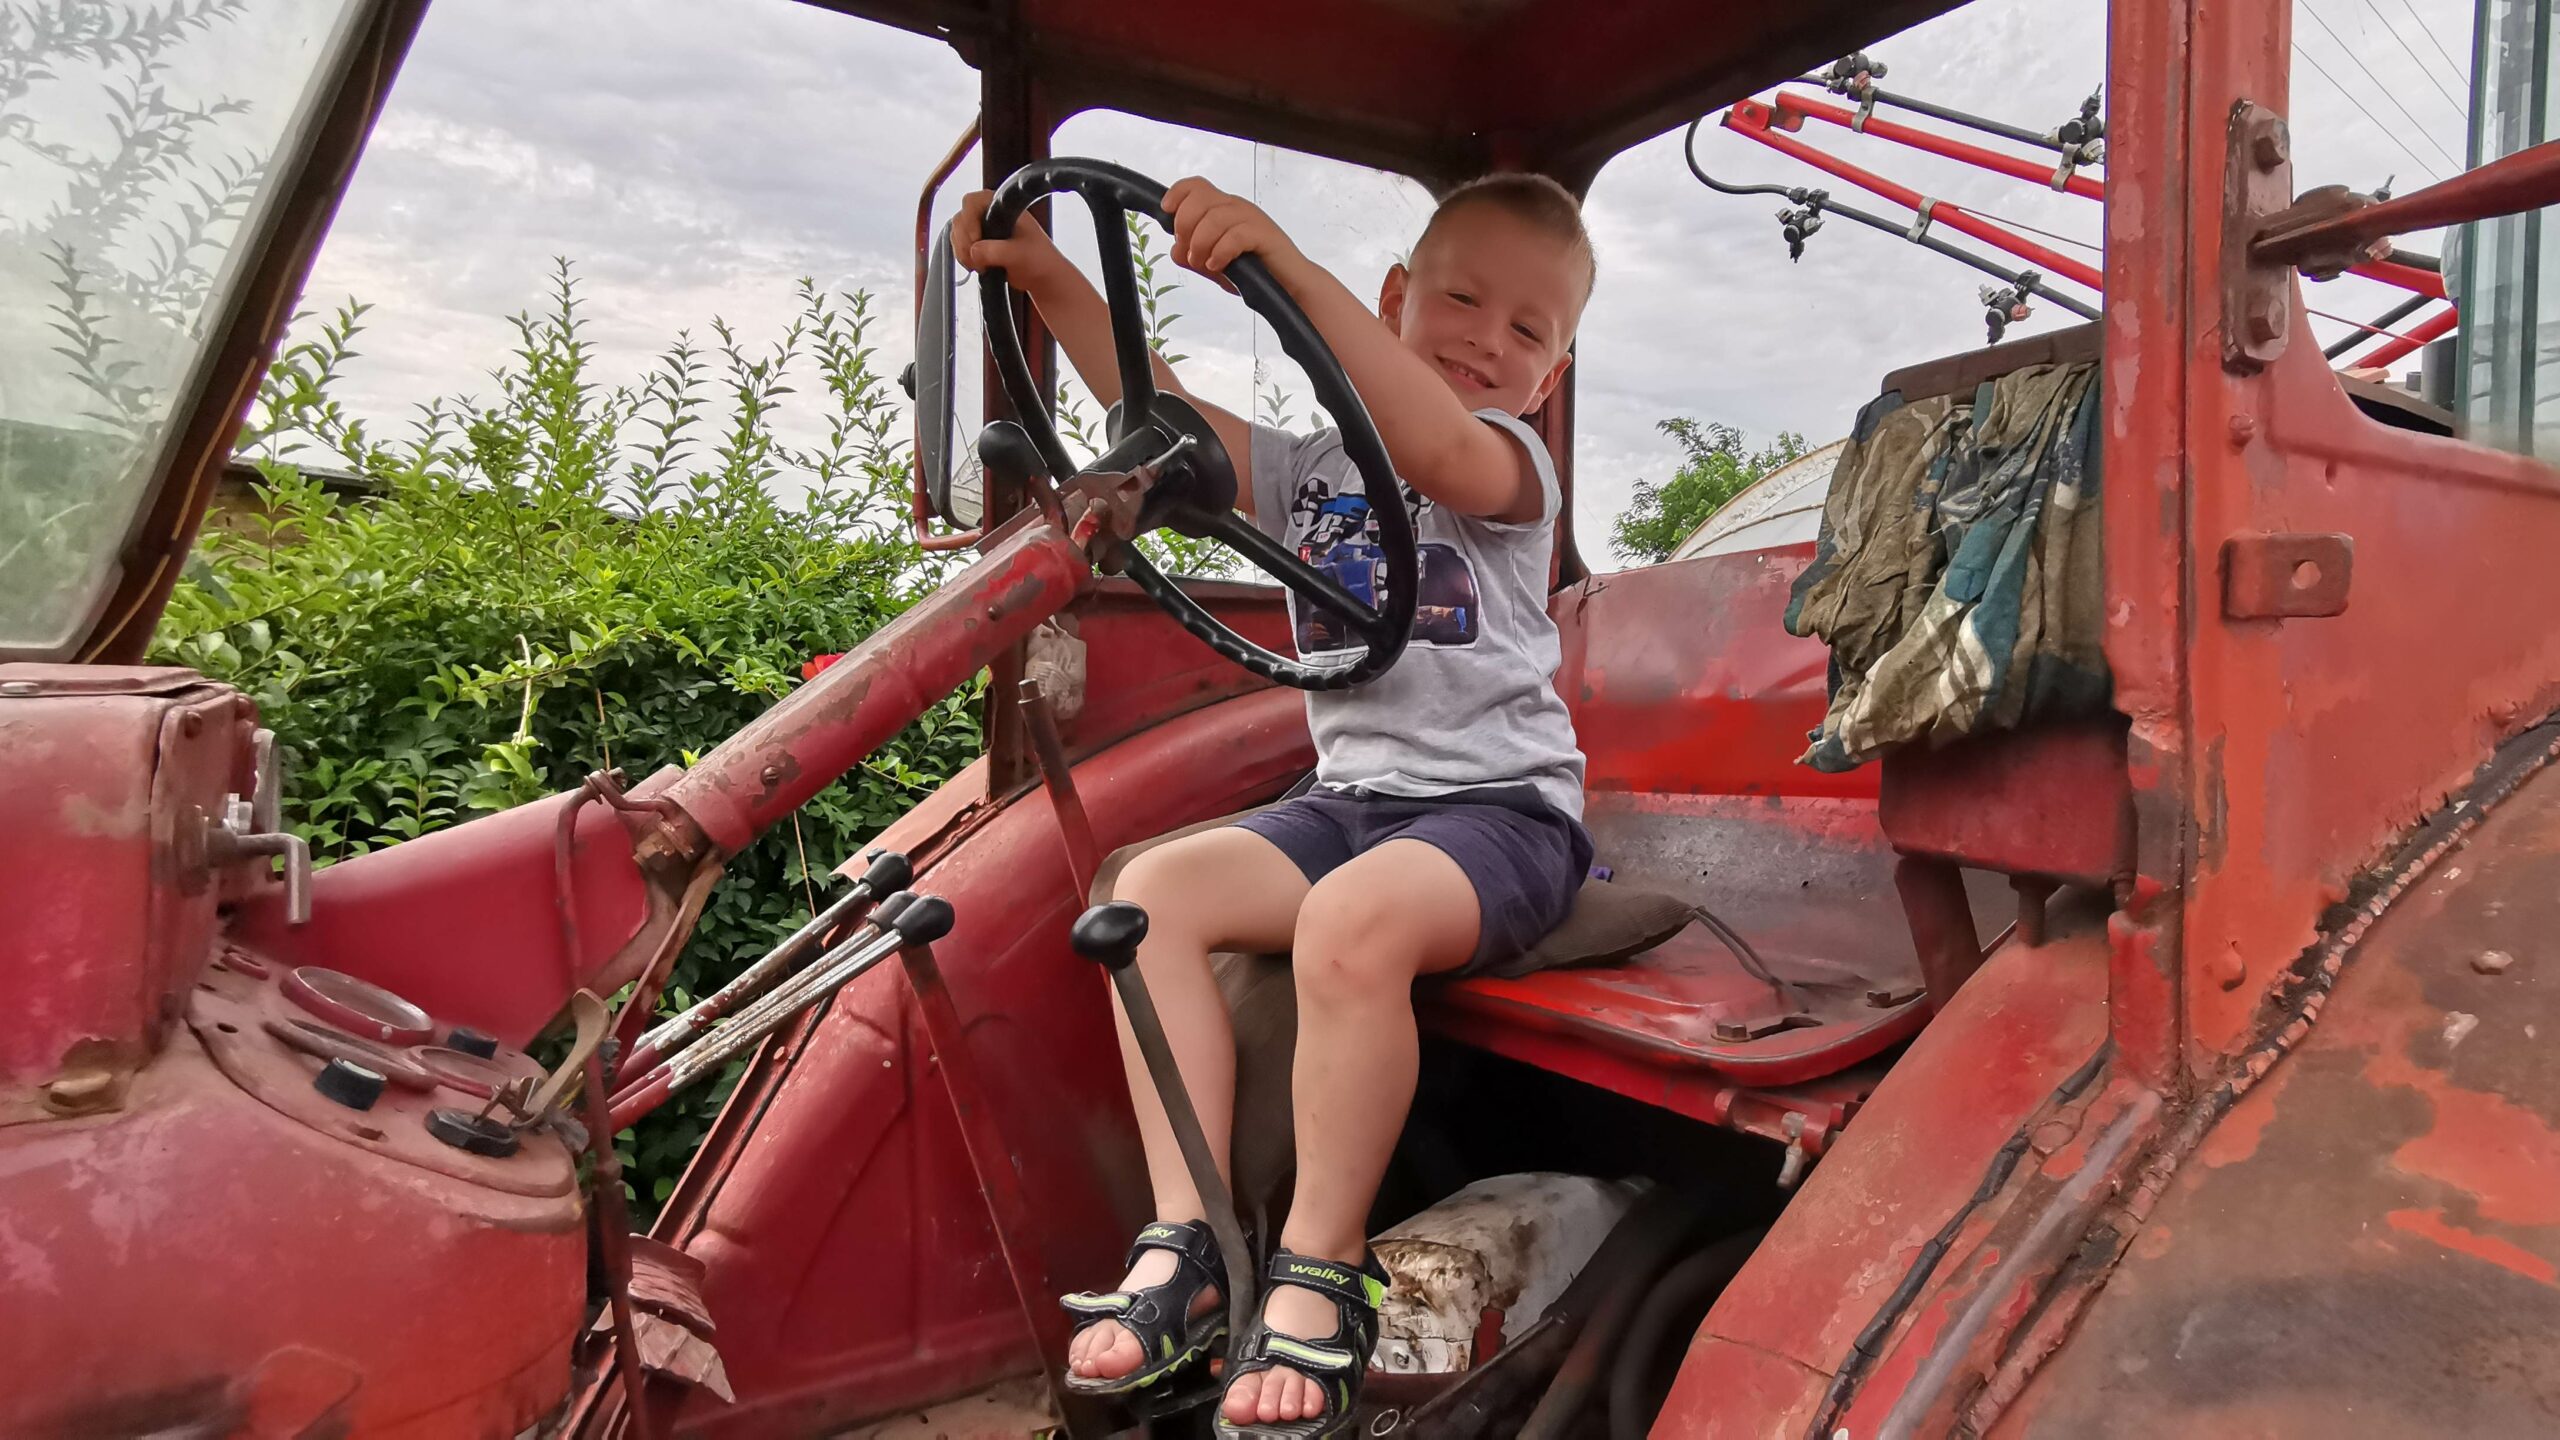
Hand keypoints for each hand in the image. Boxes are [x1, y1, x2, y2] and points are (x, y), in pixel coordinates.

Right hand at [950, 190, 1066, 288]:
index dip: (969, 220)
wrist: (1042, 276)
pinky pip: (960, 245)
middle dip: (964, 240)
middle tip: (975, 259)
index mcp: (1003, 206)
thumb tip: (973, 251)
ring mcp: (983, 227)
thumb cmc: (1039, 259)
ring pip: (957, 232)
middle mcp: (991, 213)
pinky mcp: (979, 242)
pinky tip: (976, 266)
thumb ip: (996, 251)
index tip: (976, 240)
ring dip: (962, 251)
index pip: (974, 201)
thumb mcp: (1019, 254)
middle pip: (961, 218)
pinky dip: (963, 257)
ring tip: (979, 266)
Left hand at [1164, 177, 1298, 293]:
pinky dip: (1220, 252)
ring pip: (1214, 218)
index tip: (1166, 212)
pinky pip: (1234, 235)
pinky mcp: (1264, 234)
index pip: (1195, 186)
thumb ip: (1192, 256)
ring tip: (1204, 265)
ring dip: (1200, 244)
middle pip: (1199, 198)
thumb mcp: (1214, 265)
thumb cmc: (1253, 272)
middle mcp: (1236, 207)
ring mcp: (1251, 218)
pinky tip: (1217, 266)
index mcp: (1223, 208)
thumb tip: (1176, 250)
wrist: (1290, 285)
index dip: (1176, 194)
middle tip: (1190, 253)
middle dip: (1185, 226)